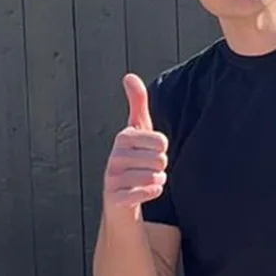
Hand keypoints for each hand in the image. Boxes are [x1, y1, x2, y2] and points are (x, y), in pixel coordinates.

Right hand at [103, 75, 168, 213]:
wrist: (119, 198)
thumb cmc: (133, 159)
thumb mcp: (137, 130)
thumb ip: (137, 103)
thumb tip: (129, 76)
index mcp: (123, 138)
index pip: (161, 142)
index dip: (162, 150)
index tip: (152, 152)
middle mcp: (115, 157)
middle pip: (159, 160)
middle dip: (160, 168)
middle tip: (148, 169)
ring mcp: (113, 178)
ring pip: (154, 177)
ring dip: (157, 181)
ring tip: (147, 180)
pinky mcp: (115, 199)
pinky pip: (146, 193)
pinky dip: (153, 192)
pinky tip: (148, 191)